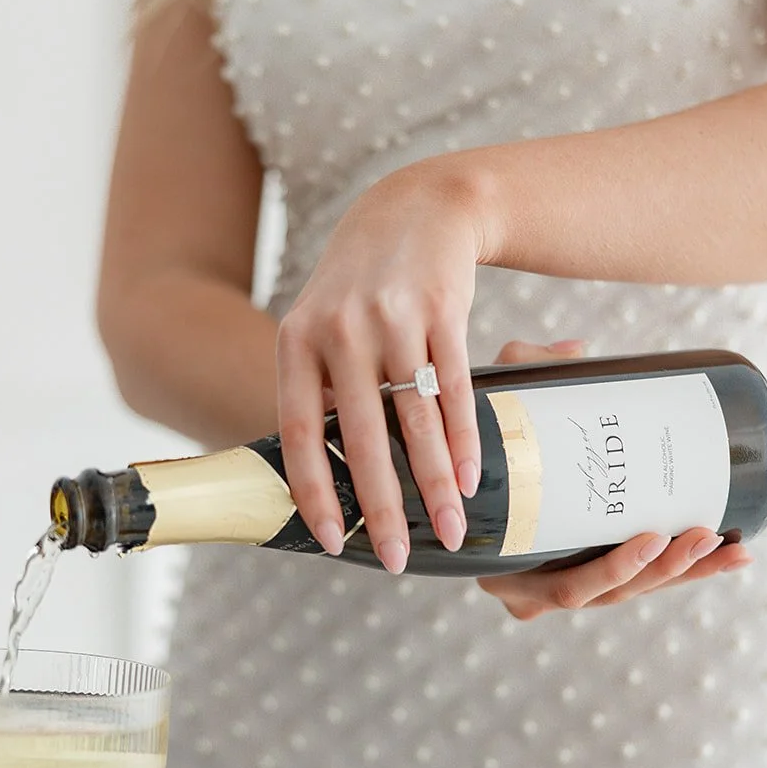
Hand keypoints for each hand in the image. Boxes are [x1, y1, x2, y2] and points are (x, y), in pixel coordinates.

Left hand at [277, 160, 484, 572]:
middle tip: (397, 558)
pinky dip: (464, 439)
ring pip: (416, 422)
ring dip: (435, 485)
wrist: (416, 208)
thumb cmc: (361, 287)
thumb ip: (322, 393)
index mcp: (297, 344)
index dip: (315, 493)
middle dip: (383, 508)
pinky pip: (455, 389)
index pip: (302, 435)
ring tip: (450, 531)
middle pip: (364, 440)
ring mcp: (391, 319)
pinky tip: (469, 478)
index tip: (333, 541)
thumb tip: (328, 478)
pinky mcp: (441, 309)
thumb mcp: (321, 328)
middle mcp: (339, 332)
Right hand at [476, 340, 753, 618]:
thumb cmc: (475, 442)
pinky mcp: (594, 575)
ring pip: (633, 591)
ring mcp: (567, 585)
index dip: (613, 571)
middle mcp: (534, 590)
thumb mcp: (491, 405)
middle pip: (610, 594)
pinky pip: (643, 582)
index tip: (650, 538)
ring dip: (685, 572)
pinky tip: (733, 554)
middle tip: (700, 533)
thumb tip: (579, 353)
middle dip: (664, 569)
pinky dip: (690, 572)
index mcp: (505, 568)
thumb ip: (523, 372)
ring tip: (726, 545)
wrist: (466, 469)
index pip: (564, 588)